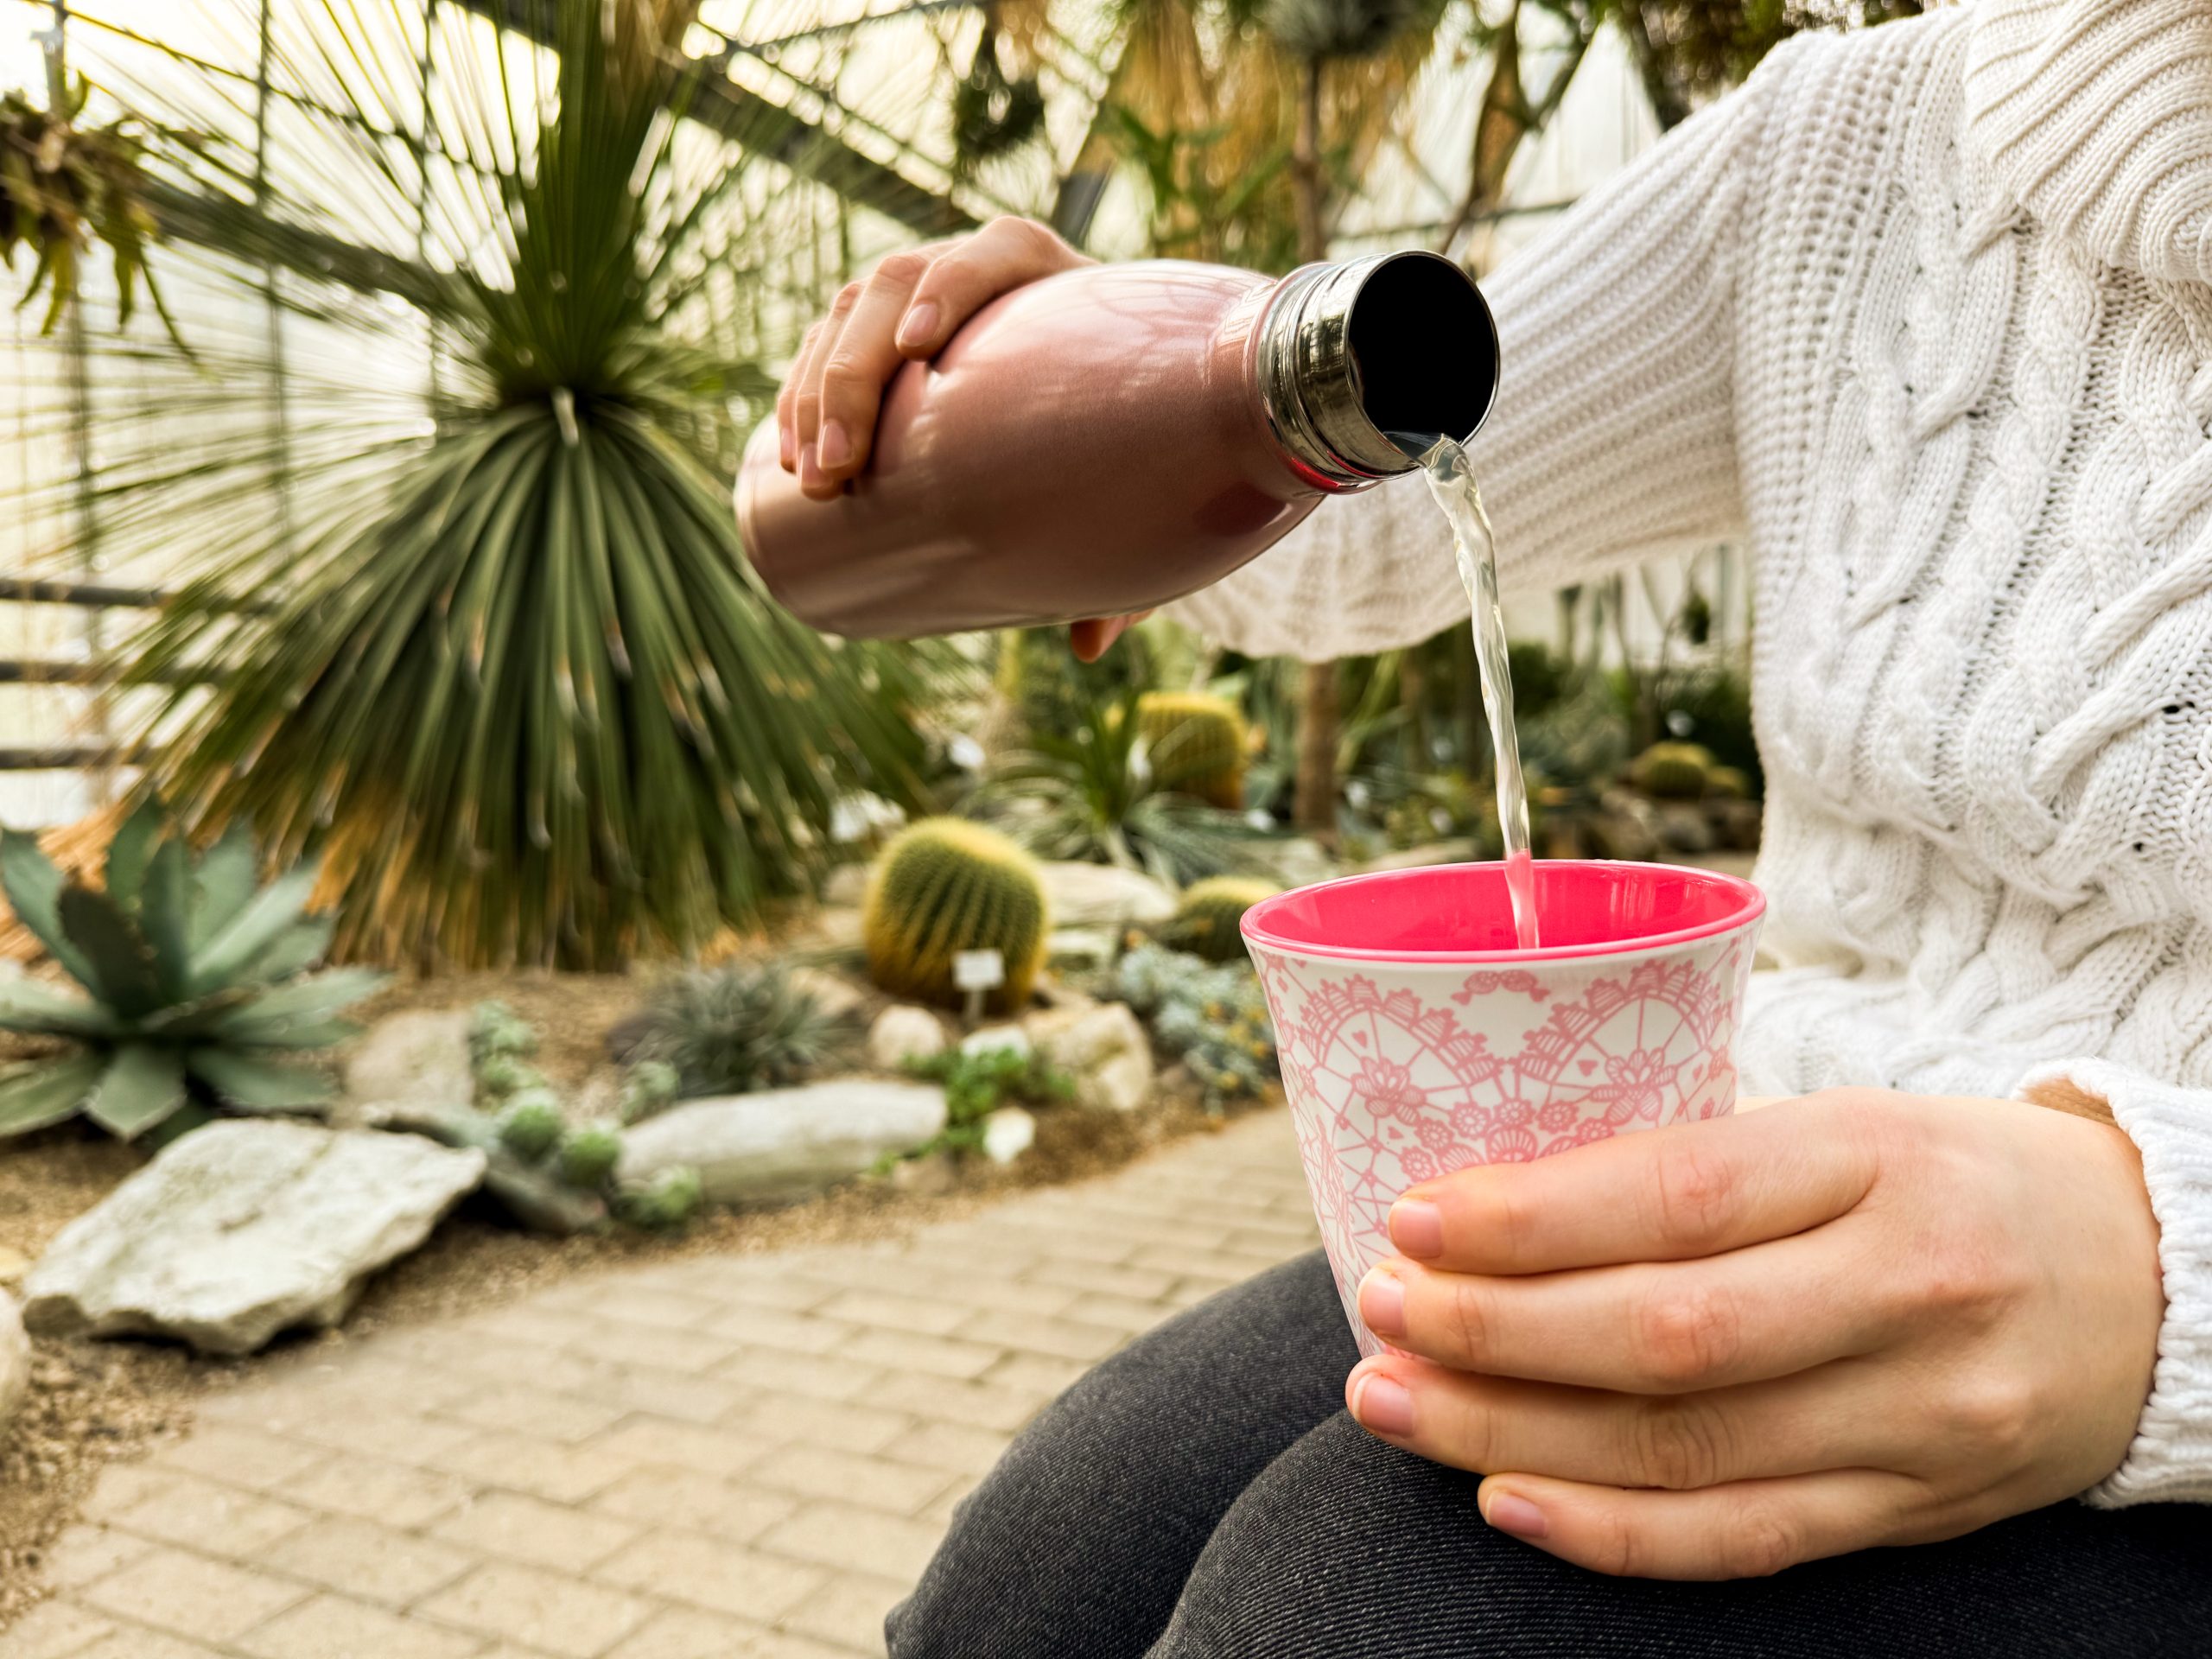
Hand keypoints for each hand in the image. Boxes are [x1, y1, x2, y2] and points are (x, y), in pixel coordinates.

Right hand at [772, 217, 1140, 654]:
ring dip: (815, 393)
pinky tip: (789, 456)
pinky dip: (802, 398)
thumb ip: (1130, 556)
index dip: (952, 287)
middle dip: (853, 374)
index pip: (995, 254)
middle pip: (897, 284)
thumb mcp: (1149, 492)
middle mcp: (982, 272)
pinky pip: (826, 345)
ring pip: (849, 315)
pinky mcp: (886, 337)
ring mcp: (925, 296)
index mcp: (1055, 278)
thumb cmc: (1145, 441)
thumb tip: (1090, 644)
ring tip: (809, 478)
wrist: (1133, 405)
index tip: (921, 348)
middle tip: (839, 466)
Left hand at [1344, 1089, 2163, 1579]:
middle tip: (1377, 1315)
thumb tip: (1495, 1204)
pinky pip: (1749, 1542)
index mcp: (1878, 1158)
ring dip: (1514, 1437)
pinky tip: (1506, 1503)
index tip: (1412, 1220)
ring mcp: (1922, 1416)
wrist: (2153, 1281)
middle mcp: (1908, 1289)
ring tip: (1394, 1404)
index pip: (1678, 1194)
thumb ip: (1699, 1166)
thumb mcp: (1846, 1126)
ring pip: (1688, 1450)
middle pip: (1668, 1335)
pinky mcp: (1920, 1509)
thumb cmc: (1950, 1179)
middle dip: (1494, 1333)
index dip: (1529, 1219)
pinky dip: (1615, 1533)